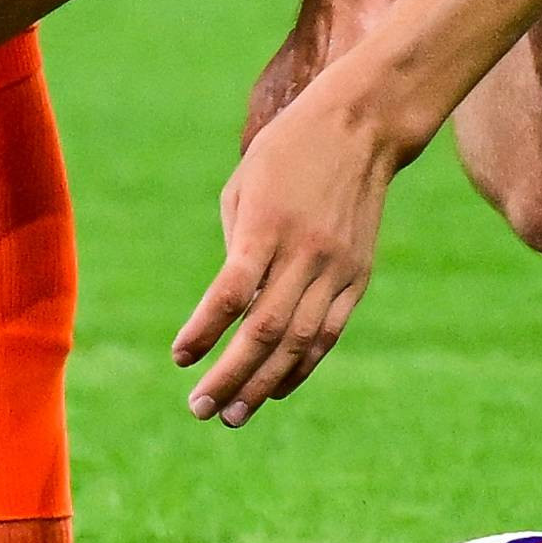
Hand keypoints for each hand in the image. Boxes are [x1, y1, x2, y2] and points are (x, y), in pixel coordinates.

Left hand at [170, 72, 414, 426]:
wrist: (361, 127)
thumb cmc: (286, 151)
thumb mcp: (244, 186)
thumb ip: (235, 250)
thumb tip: (227, 311)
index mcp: (267, 225)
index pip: (231, 294)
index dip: (204, 331)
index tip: (180, 357)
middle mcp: (305, 252)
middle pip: (264, 330)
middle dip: (230, 376)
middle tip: (200, 408)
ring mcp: (337, 267)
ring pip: (299, 342)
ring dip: (263, 384)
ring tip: (232, 415)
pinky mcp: (357, 276)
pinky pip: (327, 332)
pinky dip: (301, 366)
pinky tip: (275, 388)